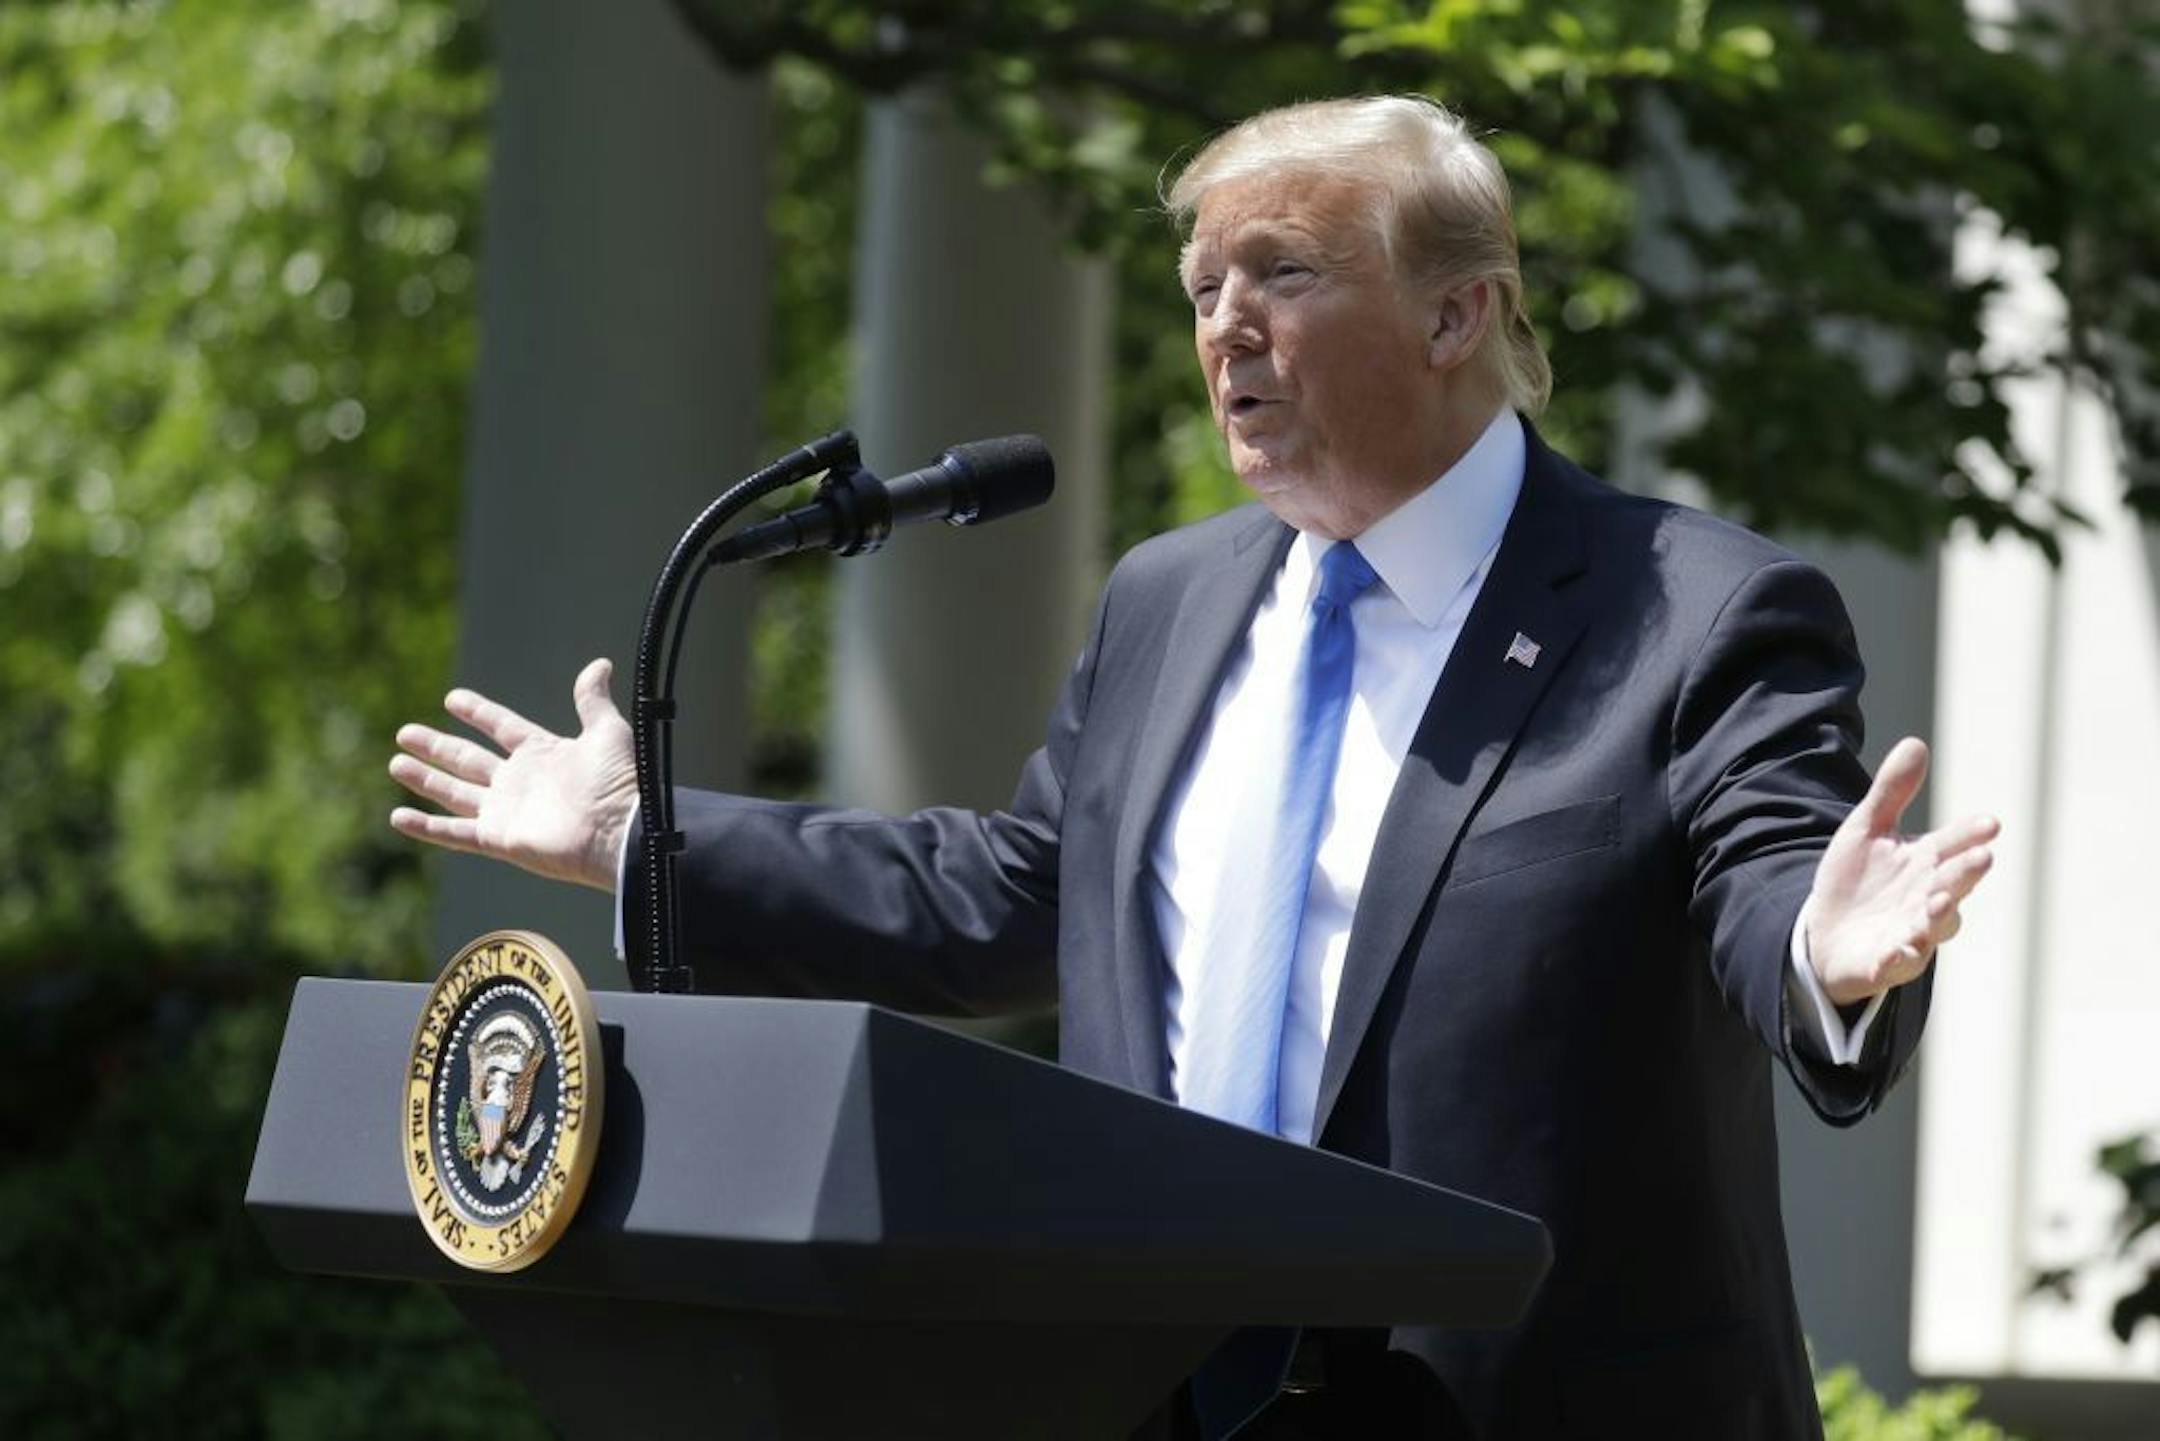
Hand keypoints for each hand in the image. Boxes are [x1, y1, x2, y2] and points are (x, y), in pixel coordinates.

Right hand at [388, 658, 637, 892]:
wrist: (621, 831)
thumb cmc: (620, 783)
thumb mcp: (607, 732)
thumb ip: (593, 700)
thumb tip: (600, 664)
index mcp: (542, 753)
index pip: (501, 726)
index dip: (478, 712)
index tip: (452, 699)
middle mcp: (519, 782)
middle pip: (468, 759)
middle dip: (436, 746)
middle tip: (404, 732)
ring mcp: (507, 811)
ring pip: (454, 793)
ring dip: (425, 779)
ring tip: (396, 762)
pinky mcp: (499, 839)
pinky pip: (455, 833)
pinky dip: (426, 827)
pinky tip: (399, 816)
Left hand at [1805, 736, 1999, 1006]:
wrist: (1826, 934)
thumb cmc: (1857, 881)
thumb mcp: (1867, 830)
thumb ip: (1891, 792)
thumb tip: (1916, 742)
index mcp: (1928, 864)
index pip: (1956, 846)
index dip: (1971, 836)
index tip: (1989, 824)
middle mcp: (1930, 899)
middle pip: (1953, 885)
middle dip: (1966, 873)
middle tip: (1982, 857)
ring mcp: (1913, 932)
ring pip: (1934, 927)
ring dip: (1939, 916)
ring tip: (1938, 902)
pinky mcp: (1887, 962)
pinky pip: (1897, 963)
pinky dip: (1899, 958)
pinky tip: (1897, 951)